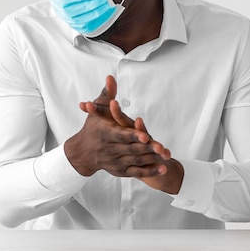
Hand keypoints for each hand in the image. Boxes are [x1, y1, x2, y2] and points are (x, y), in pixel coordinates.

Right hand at [65, 76, 182, 193]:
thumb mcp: (98, 109)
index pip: (121, 135)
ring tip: (166, 156)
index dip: (134, 136)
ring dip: (152, 159)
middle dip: (147, 148)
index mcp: (106, 133)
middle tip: (162, 147)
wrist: (83, 152)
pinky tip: (163, 168)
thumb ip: (107, 95)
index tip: (145, 136)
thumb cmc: (92, 128)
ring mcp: (116, 161)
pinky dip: (150, 171)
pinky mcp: (120, 170)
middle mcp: (110, 149)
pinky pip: (137, 172)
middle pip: (132, 149)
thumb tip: (110, 78)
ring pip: (136, 160)